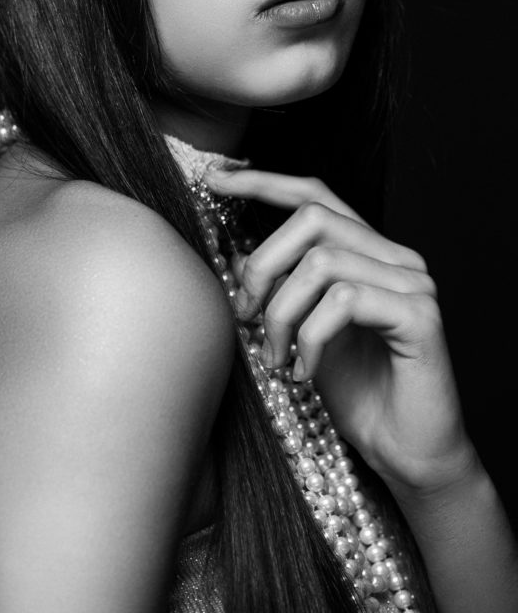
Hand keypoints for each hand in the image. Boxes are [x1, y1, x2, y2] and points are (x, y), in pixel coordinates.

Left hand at [203, 167, 474, 498]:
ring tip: (276, 357)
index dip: (263, 181)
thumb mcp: (300, 332)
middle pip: (313, 218)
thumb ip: (277, 289)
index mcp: (368, 251)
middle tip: (244, 314)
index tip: (214, 180)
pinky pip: (345, 301)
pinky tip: (304, 372)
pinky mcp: (420, 315)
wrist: (405, 455)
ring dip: (282, 313)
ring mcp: (412, 282)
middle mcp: (395, 256)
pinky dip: (310, 337)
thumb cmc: (357, 392)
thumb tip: (232, 254)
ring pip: (322, 262)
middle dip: (264, 263)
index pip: (315, 195)